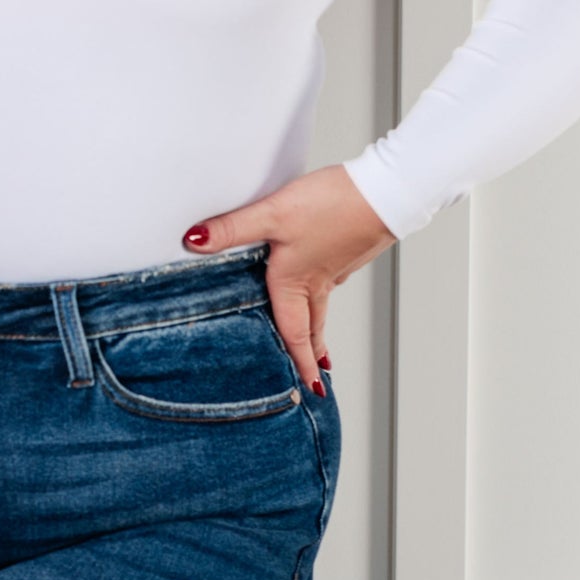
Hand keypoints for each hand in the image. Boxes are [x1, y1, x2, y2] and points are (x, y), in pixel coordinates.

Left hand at [181, 164, 395, 391]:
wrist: (385, 192)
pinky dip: (325, 292)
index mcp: (296, 283)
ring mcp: (337, 266)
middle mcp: (318, 281)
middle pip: (313, 325)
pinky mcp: (349, 248)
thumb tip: (194, 241)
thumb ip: (232, 228)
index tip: (307, 387)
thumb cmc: (334, 206)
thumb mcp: (273, 215)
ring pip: (323, 303)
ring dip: (318, 324)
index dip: (298, 362)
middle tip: (315, 374)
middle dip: (311, 351)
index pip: (294, 334)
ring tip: (318, 339)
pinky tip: (322, 277)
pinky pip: (331, 279)